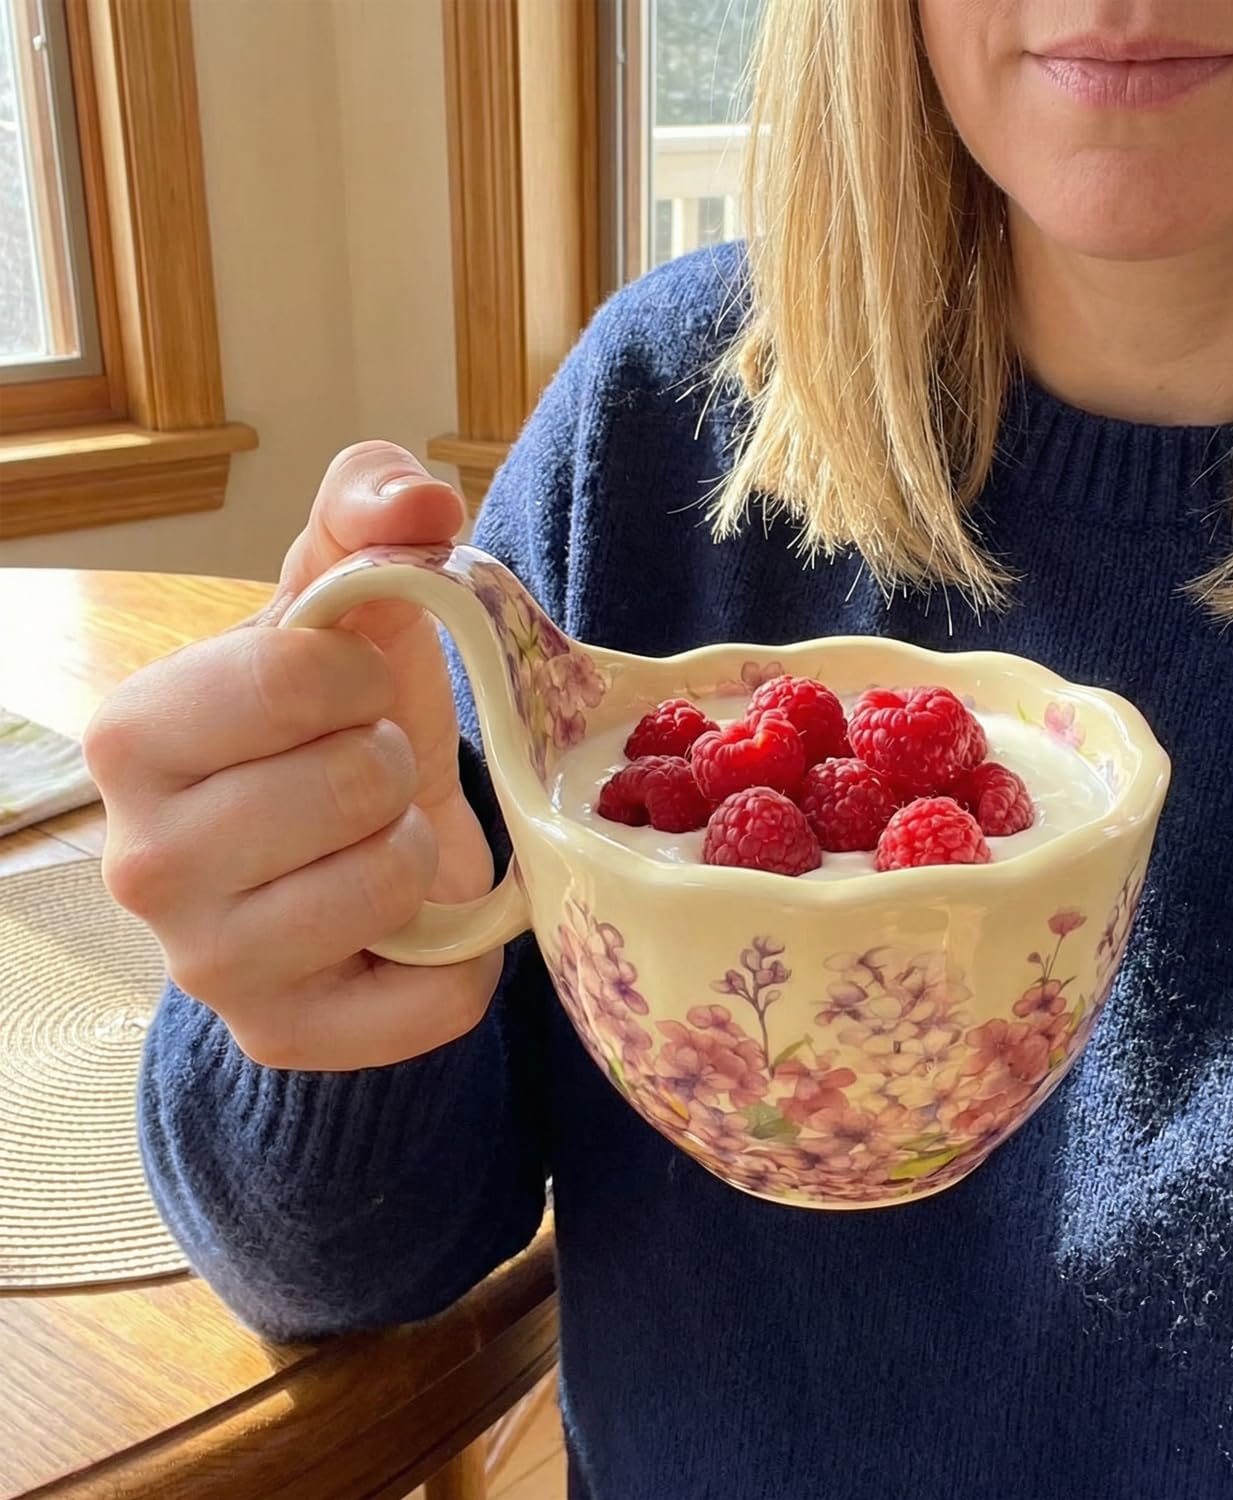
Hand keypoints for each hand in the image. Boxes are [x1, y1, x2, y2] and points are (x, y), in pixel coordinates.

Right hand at [86, 441, 502, 1069]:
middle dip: (390, 764)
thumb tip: (420, 504)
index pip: (294, 680)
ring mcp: (206, 968)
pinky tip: (413, 925)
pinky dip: (461, 954)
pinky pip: (436, 998)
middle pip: (354, 782)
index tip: (349, 691)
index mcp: (131, 735)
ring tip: (376, 840)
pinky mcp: (285, 1037)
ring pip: (393, 881)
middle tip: (363, 777)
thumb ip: (368, 513)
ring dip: (418, 848)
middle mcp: (139, 863)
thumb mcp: (345, 595)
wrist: (344, 842)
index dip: (363, 674)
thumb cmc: (335, 714)